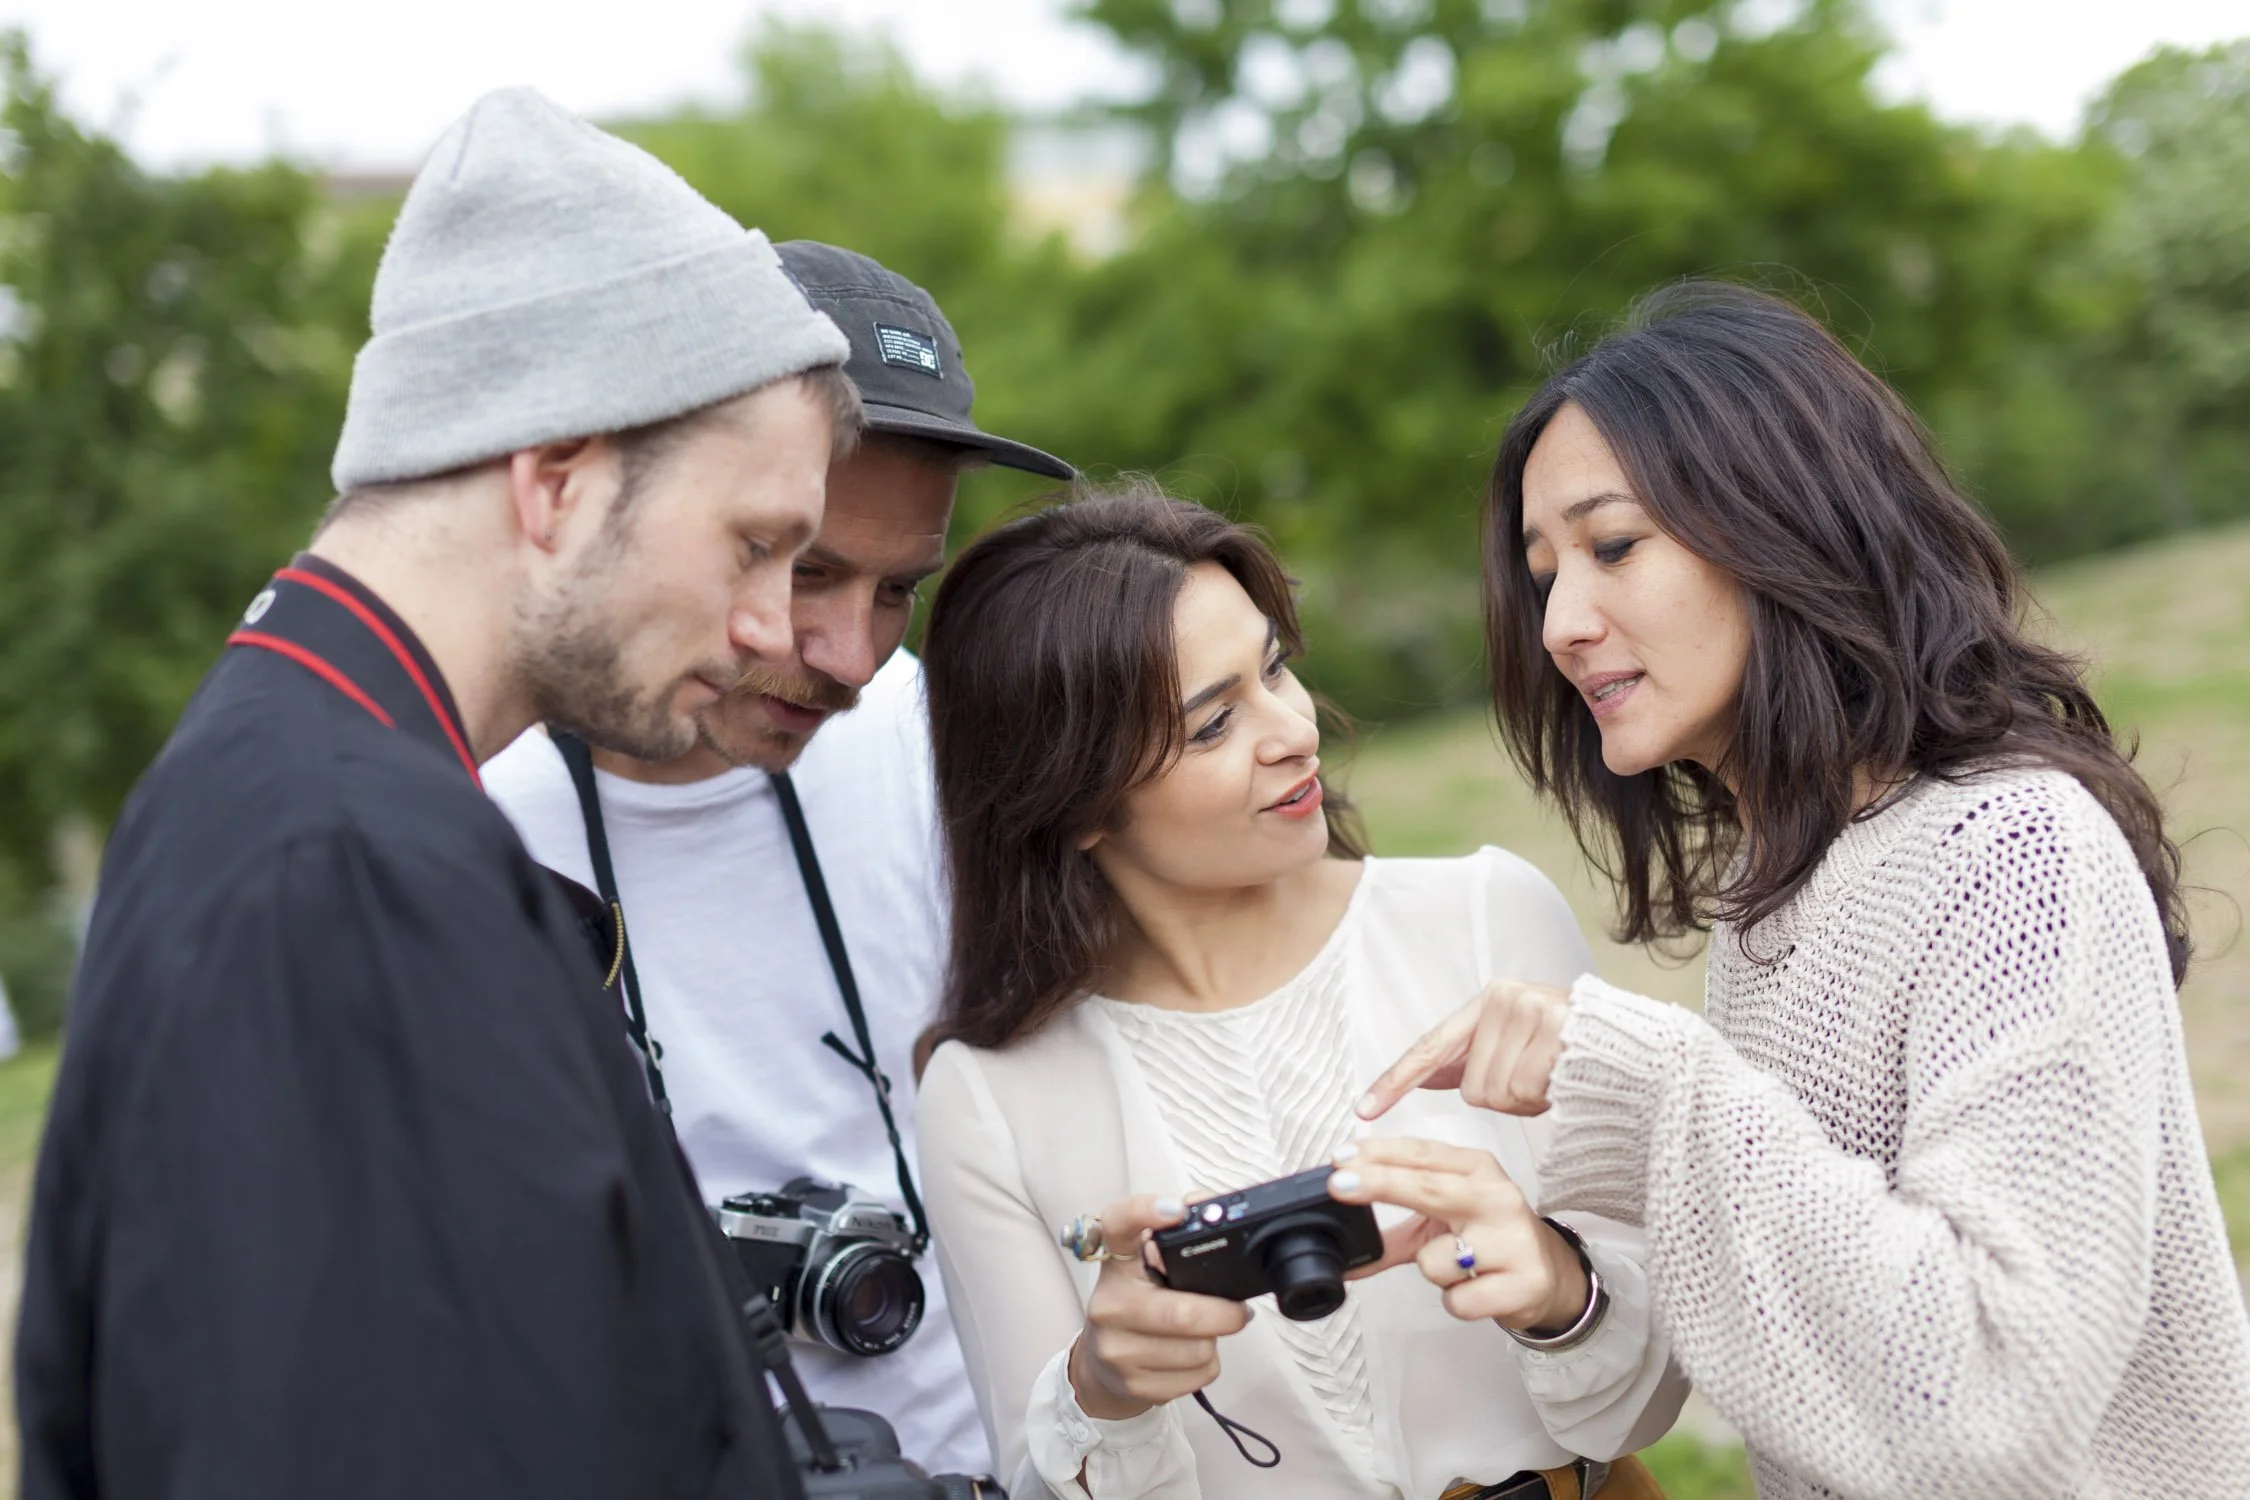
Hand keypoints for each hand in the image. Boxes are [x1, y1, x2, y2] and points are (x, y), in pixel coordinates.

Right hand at [1067, 1194, 1252, 1420]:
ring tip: (1201, 1334)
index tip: (1176, 1210)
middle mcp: (1109, 1303)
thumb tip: (1204, 1203)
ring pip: (1198, 1350)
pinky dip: (1205, 1367)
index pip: (1118, 1225)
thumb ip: (1176, 1235)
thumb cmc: (1137, 1306)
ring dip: (1213, 1342)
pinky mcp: (1133, 1384)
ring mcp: (1117, 1348)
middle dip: (1225, 1314)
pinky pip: (1197, 1376)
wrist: (1100, 1369)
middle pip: (1183, 1312)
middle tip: (1237, 1310)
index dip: (1144, 1212)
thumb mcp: (1146, 1268)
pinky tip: (1188, 1357)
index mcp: (1116, 1263)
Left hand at [1329, 1137, 1589, 1332]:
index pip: (1422, 1154)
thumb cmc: (1489, 1238)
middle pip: (1429, 1187)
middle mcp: (1496, 1197)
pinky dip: (1457, 1301)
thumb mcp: (1442, 1224)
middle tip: (1338, 1185)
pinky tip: (1477, 1290)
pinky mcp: (1524, 1283)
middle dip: (1380, 1183)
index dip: (1378, 1155)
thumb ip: (1392, 1235)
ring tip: (1461, 1268)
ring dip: (1435, 1271)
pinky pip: (1458, 1299)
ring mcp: (1513, 1240)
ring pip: (1437, 1260)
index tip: (1339, 1158)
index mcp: (1476, 1170)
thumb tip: (1343, 1256)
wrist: (1552, 1277)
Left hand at [1356, 977, 1573, 1120]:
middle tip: (1537, 1080)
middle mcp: (1505, 999)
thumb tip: (1422, 1075)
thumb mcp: (1515, 1043)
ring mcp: (1531, 1011)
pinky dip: (1543, 1100)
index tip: (1363, 1109)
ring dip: (1525, 1100)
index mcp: (1488, 1002)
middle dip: (1503, 1096)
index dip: (1395, 1081)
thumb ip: (1471, 1056)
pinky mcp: (1555, 1031)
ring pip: (1496, 1094)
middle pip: (1471, 1087)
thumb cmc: (1571, 1049)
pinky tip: (1564, 1081)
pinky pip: (1525, 1092)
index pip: (1431, 1046)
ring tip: (1552, 1078)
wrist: (1639, 1047)